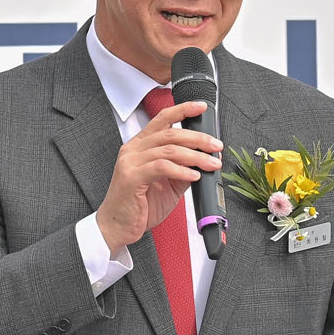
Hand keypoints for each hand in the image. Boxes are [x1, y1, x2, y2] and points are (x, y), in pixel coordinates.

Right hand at [95, 100, 220, 253]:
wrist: (118, 227)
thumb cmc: (140, 206)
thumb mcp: (168, 185)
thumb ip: (183, 169)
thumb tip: (205, 159)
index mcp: (140, 146)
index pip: (162, 119)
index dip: (182, 110)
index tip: (201, 107)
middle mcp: (133, 149)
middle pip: (170, 133)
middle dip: (198, 138)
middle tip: (216, 146)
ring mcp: (130, 162)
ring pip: (169, 149)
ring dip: (195, 156)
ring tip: (211, 164)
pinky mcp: (131, 177)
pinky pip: (161, 167)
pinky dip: (181, 170)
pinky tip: (194, 176)